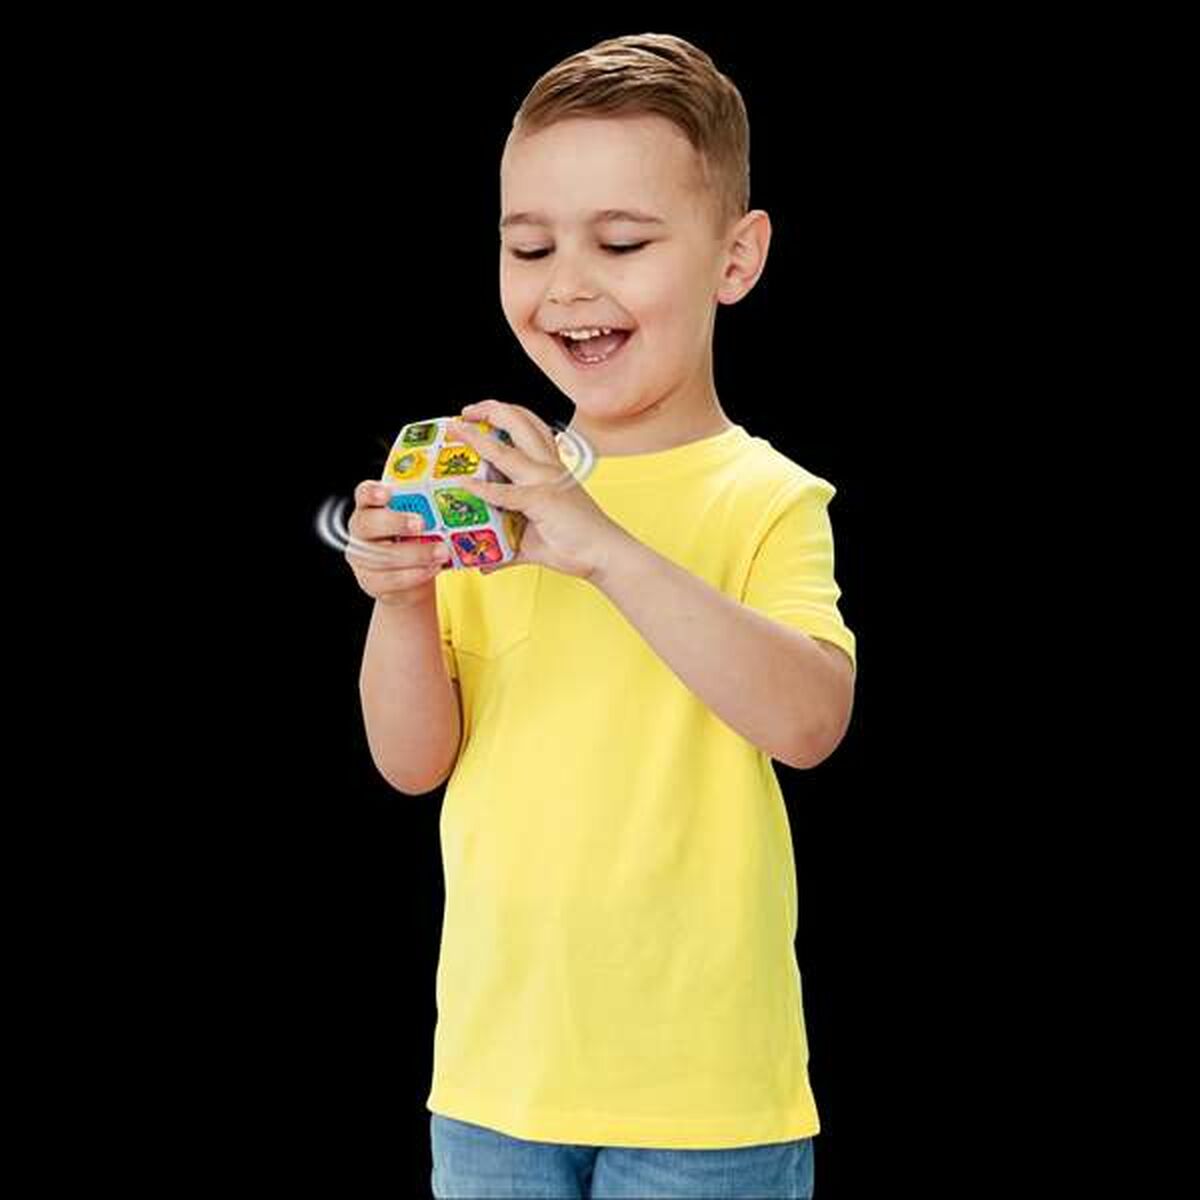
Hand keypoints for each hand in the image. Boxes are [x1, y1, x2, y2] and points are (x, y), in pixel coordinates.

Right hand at [344, 479, 451, 605]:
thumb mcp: (421, 520)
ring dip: (415, 555)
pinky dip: (415, 575)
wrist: (414, 575)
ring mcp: (361, 559)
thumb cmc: (417, 538)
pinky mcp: (371, 583)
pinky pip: (391, 580)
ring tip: (441, 552)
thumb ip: (427, 510)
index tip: (388, 493)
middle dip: (395, 523)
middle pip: (368, 524)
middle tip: (421, 523)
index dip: (373, 493)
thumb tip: (453, 497)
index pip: (364, 494)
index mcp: (371, 508)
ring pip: (382, 556)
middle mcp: (361, 531)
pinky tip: (433, 568)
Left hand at [447, 399, 627, 581]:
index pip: (529, 428)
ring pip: (506, 449)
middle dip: (489, 410)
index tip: (478, 416)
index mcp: (550, 467)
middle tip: (464, 414)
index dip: (503, 415)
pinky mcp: (540, 500)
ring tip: (458, 430)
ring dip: (477, 438)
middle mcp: (547, 467)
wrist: (604, 554)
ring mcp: (544, 481)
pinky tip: (463, 484)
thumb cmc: (575, 543)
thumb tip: (486, 561)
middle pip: (519, 422)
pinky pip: (505, 492)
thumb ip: (508, 544)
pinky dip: (481, 488)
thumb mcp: (535, 537)